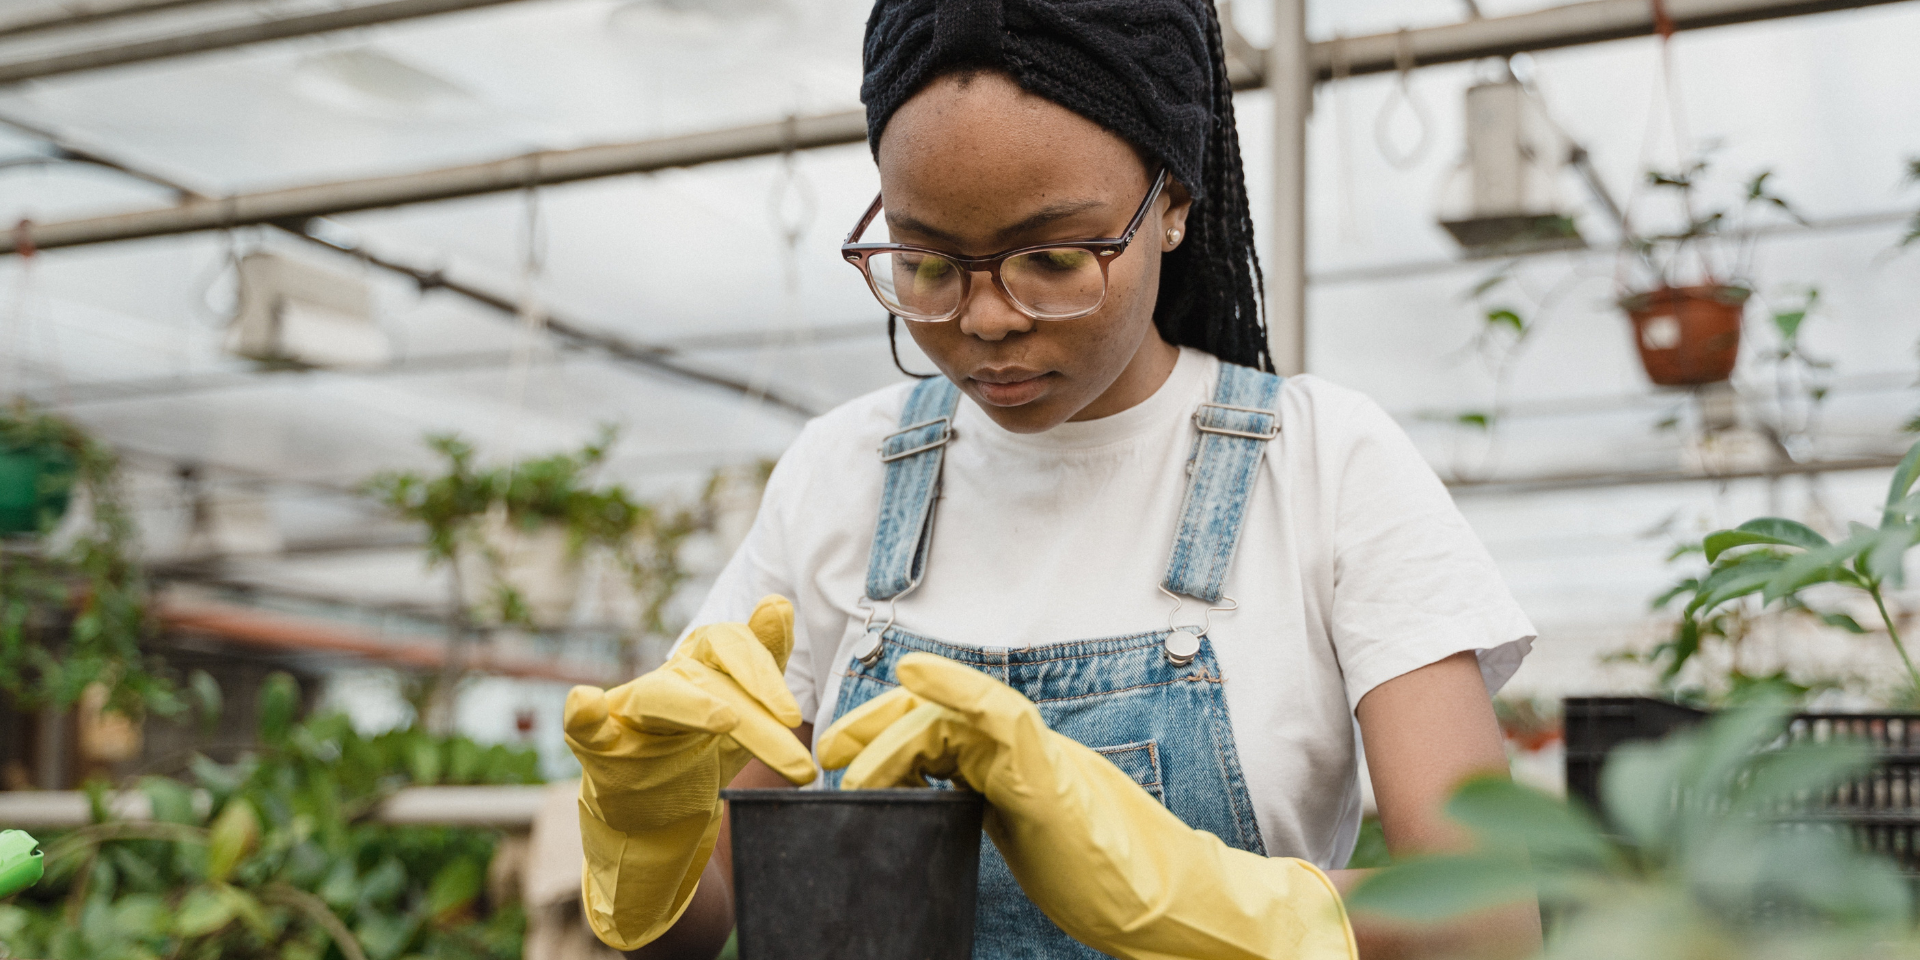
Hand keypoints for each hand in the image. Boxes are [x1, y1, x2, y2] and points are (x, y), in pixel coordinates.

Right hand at [564, 595, 813, 950]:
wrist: (653, 815)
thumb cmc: (699, 752)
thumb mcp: (742, 711)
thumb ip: (762, 660)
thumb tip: (779, 604)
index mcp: (701, 669)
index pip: (732, 646)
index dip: (763, 667)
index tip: (793, 714)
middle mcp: (666, 681)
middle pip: (710, 676)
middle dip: (755, 703)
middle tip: (790, 732)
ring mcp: (628, 714)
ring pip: (660, 698)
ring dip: (693, 706)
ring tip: (725, 720)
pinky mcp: (598, 747)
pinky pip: (585, 727)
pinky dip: (583, 715)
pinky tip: (584, 704)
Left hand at [819, 652, 1355, 959]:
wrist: (1160, 904)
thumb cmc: (1099, 877)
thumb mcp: (1025, 834)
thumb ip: (986, 806)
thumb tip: (931, 806)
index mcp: (1016, 765)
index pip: (944, 728)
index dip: (889, 730)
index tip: (844, 753)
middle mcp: (1025, 750)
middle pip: (940, 714)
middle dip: (878, 724)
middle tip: (830, 752)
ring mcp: (1040, 759)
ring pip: (958, 715)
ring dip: (896, 731)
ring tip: (854, 765)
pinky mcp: (1051, 780)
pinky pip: (1005, 718)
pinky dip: (960, 689)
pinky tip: (918, 675)